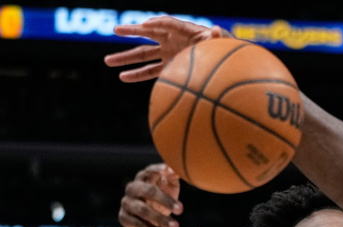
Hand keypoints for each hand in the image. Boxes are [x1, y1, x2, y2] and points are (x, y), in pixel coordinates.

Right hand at [103, 16, 231, 82]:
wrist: (224, 62)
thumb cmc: (225, 49)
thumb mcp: (223, 42)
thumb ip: (218, 37)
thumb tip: (215, 30)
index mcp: (185, 30)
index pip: (168, 23)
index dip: (158, 23)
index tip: (146, 26)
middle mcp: (173, 39)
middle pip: (148, 34)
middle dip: (131, 32)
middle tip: (116, 30)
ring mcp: (168, 53)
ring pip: (143, 54)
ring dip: (126, 58)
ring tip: (107, 61)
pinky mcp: (169, 66)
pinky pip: (149, 70)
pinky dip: (137, 74)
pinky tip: (123, 77)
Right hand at [119, 164, 182, 226]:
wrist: (152, 221)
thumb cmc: (163, 199)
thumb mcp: (170, 188)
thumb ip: (172, 177)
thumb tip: (176, 168)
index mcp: (144, 177)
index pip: (150, 171)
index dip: (159, 170)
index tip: (169, 171)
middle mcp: (133, 188)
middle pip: (148, 191)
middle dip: (165, 200)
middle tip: (181, 209)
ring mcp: (126, 202)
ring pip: (143, 210)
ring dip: (160, 219)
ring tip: (175, 226)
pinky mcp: (123, 217)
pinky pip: (139, 224)